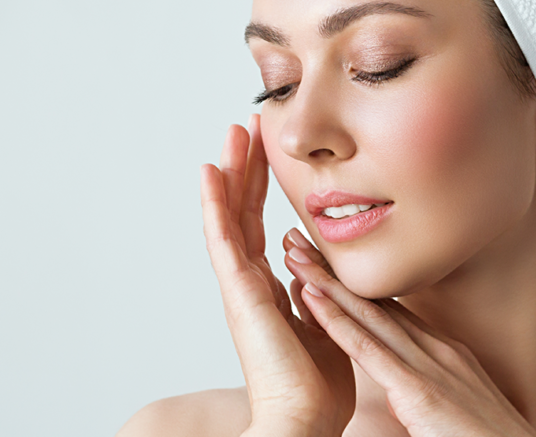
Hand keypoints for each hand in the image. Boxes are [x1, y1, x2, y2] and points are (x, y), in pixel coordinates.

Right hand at [200, 115, 354, 436]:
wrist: (305, 418)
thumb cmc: (316, 385)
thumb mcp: (325, 326)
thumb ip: (316, 296)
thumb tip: (311, 272)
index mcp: (269, 290)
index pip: (262, 227)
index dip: (262, 190)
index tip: (266, 155)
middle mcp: (249, 282)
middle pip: (243, 213)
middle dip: (245, 169)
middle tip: (247, 128)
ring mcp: (239, 285)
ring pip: (229, 216)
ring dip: (230, 173)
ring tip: (233, 133)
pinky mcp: (238, 291)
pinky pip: (222, 238)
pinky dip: (214, 203)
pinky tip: (210, 171)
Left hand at [283, 229, 535, 436]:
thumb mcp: (459, 404)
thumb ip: (432, 388)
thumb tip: (409, 388)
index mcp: (444, 352)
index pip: (389, 310)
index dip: (353, 286)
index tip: (324, 263)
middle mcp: (436, 349)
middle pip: (374, 302)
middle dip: (333, 272)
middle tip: (299, 241)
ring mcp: (429, 366)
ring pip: (365, 315)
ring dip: (325, 283)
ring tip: (294, 255)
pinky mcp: (419, 391)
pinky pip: (368, 350)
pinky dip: (336, 321)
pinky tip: (311, 299)